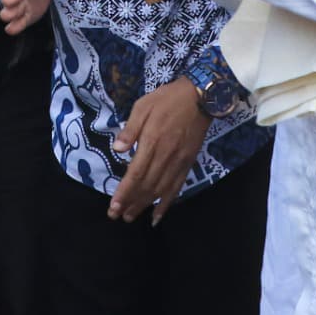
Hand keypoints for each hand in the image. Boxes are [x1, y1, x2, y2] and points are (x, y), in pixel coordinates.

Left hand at [107, 78, 209, 223]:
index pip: (136, 173)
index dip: (125, 192)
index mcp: (152, 141)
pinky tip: (157, 215)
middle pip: (147, 186)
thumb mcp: (143, 106)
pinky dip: (167, 203)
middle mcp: (166, 156)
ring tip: (131, 217)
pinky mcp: (188, 163)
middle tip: (116, 216)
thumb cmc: (167, 99)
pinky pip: (177, 187)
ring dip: (145, 205)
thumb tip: (117, 149)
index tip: (114, 206)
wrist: (200, 97)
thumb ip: (130, 129)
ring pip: (160, 190)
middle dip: (131, 203)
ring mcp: (179, 162)